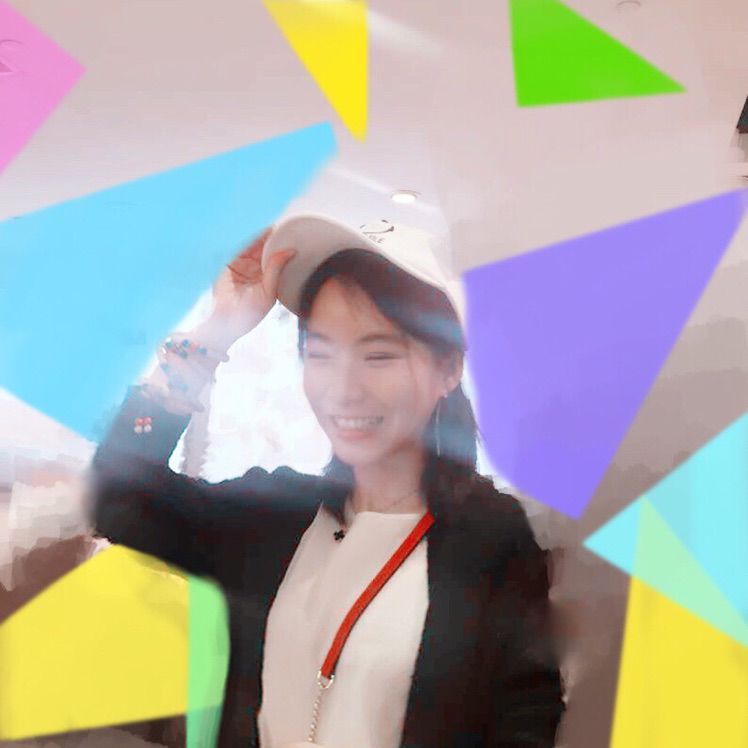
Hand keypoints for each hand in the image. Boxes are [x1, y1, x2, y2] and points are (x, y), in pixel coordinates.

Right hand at [209, 227, 296, 342]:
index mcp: (266, 275)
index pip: (275, 254)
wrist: (228, 320)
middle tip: (282, 218)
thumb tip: (291, 250)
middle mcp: (253, 268)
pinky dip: (245, 236)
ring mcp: (240, 263)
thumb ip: (276, 268)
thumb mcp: (269, 290)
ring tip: (269, 218)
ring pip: (251, 243)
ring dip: (258, 232)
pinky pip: (238, 245)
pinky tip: (254, 227)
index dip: (282, 243)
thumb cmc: (250, 312)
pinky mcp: (227, 261)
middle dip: (271, 234)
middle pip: (263, 246)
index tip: (293, 229)